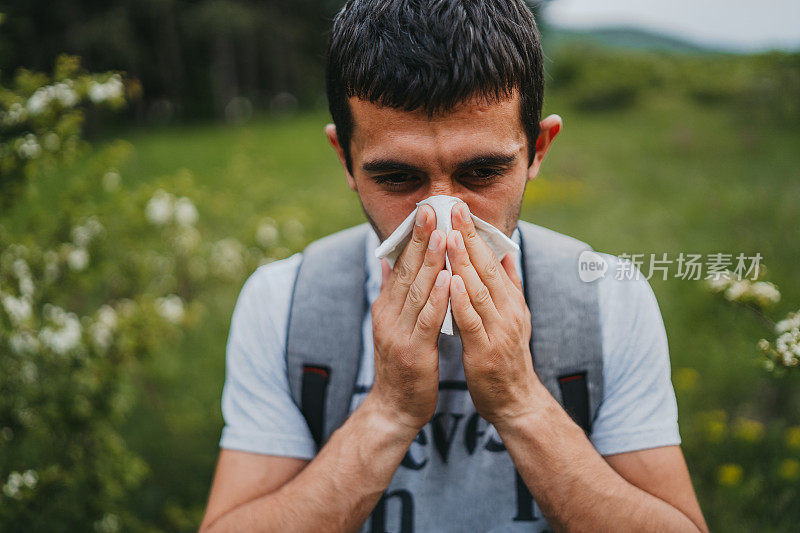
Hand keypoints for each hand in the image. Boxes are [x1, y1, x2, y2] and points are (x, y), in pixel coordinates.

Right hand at [368, 204, 450, 432]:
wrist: (394, 408)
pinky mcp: (413, 352)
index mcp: (387, 307)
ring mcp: (398, 333)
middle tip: (431, 210)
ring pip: (417, 291)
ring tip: (444, 235)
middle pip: (406, 271)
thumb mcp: (393, 324)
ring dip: (431, 262)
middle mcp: (389, 315)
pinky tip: (450, 280)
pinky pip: (427, 321)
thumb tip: (386, 262)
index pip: (400, 266)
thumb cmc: (401, 364)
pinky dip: (439, 299)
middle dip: (420, 239)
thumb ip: (391, 293)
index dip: (413, 238)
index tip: (425, 211)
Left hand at [445, 201, 539, 427]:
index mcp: (511, 300)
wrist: (516, 402)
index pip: (492, 260)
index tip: (460, 208)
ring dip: (464, 262)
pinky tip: (451, 282)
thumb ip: (510, 285)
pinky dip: (462, 301)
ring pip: (479, 289)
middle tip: (454, 208)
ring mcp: (499, 330)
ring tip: (450, 236)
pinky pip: (473, 321)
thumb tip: (508, 253)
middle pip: (487, 267)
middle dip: (469, 236)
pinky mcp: (486, 350)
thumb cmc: (507, 357)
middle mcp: (508, 310)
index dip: (476, 233)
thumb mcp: (514, 316)